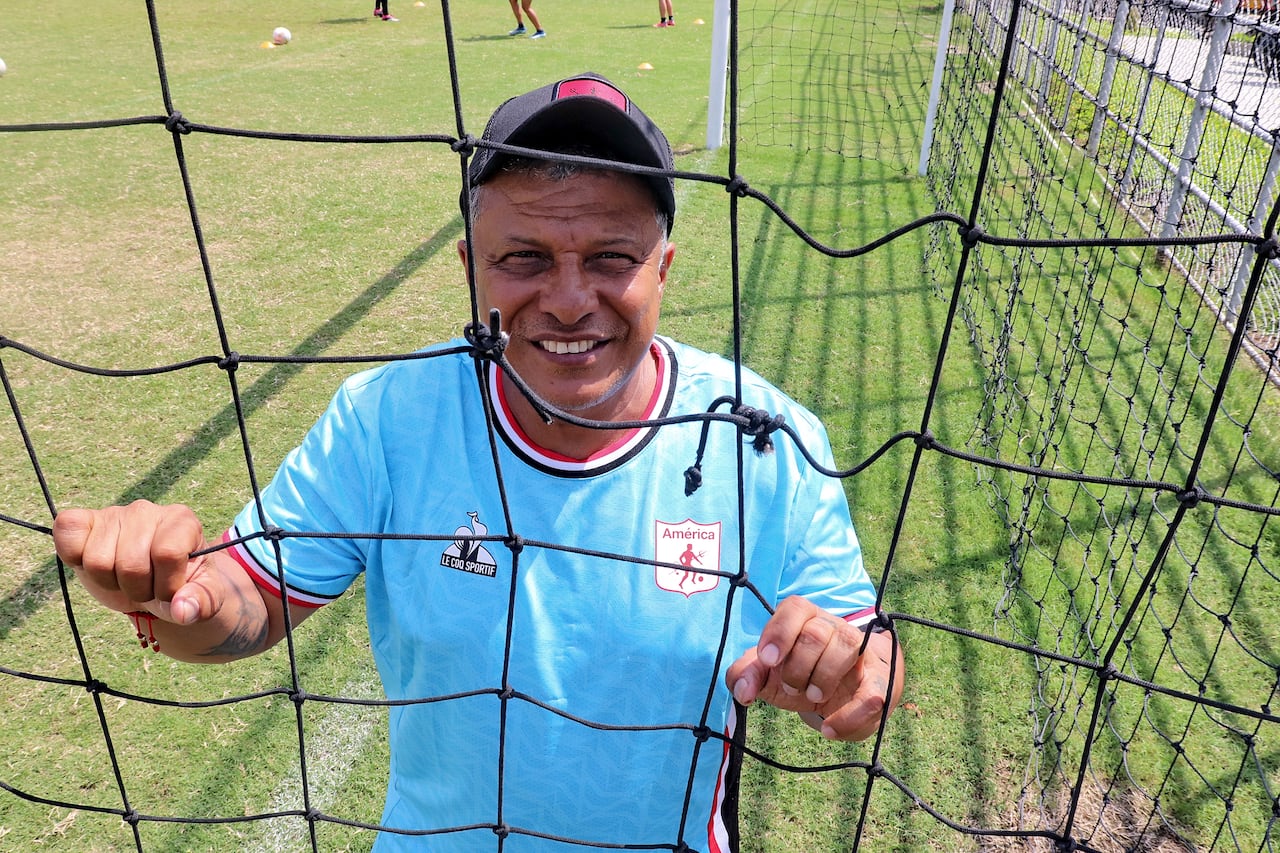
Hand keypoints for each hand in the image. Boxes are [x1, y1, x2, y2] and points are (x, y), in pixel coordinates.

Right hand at [53, 500, 222, 625]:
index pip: (167, 553)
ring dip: (110, 581)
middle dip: (137, 589)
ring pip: (97, 560)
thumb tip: (182, 611)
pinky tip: (97, 563)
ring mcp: (114, 513)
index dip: (165, 585)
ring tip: (124, 577)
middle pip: (129, 563)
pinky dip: (75, 556)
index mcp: (182, 522)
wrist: (155, 582)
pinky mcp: (84, 520)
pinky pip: (68, 531)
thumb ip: (201, 603)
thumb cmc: (180, 585)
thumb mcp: (203, 597)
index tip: (170, 591)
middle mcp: (148, 511)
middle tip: (145, 586)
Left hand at [726, 596, 902, 740]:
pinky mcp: (880, 681)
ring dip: (822, 676)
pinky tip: (829, 729)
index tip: (768, 660)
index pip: (794, 608)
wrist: (848, 692)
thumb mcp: (771, 675)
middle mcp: (834, 628)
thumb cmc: (804, 675)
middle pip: (815, 633)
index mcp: (805, 619)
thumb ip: (747, 675)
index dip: (779, 632)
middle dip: (796, 666)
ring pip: (846, 644)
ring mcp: (860, 652)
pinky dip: (849, 716)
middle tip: (792, 688)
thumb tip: (742, 690)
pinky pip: (872, 694)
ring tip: (813, 695)